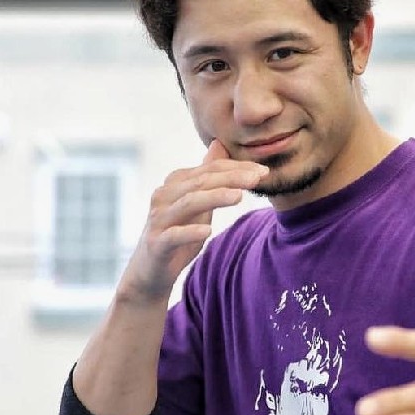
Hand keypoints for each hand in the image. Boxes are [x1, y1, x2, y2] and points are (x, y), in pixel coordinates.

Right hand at [119, 139, 267, 302]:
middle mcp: (164, 195)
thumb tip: (218, 144)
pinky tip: (208, 231)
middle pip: (201, 181)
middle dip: (232, 177)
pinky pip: (174, 235)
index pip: (209, 169)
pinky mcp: (156, 243)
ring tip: (239, 196)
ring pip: (189, 203)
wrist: (150, 270)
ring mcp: (158, 219)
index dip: (236, 168)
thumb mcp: (196, 202)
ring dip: (215, 197)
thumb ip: (207, 176)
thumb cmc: (177, 232)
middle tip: (258, 178)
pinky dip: (190, 231)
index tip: (263, 171)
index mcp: (175, 183)